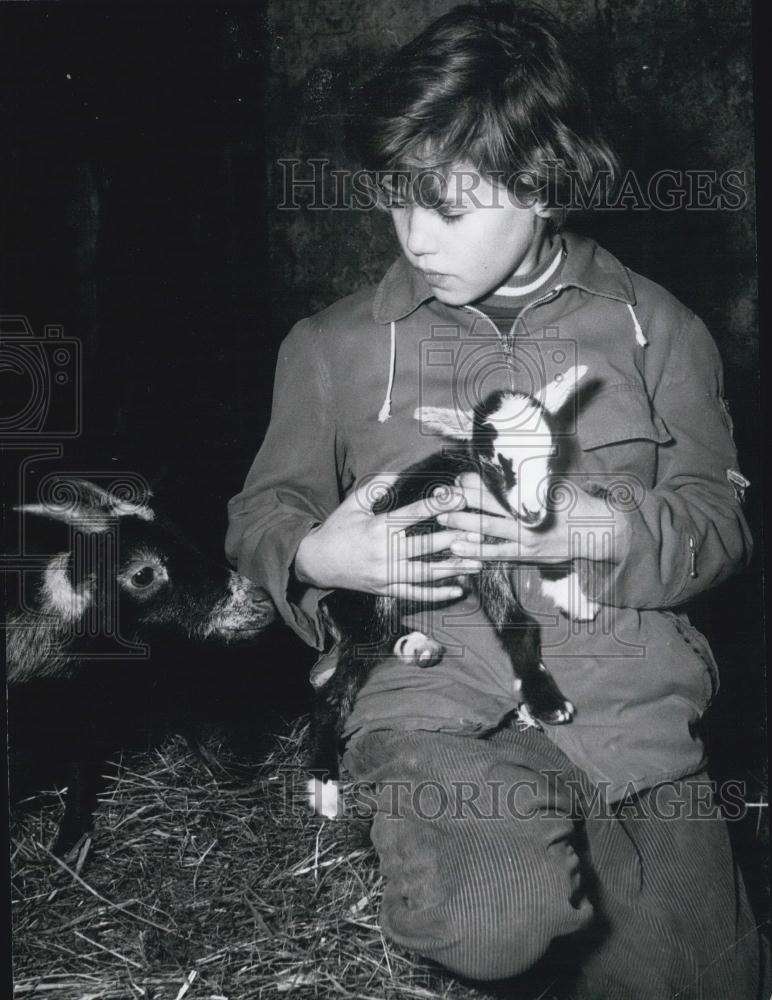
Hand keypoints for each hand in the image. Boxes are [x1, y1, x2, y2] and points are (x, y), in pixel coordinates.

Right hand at [294, 474, 482, 600]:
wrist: (316, 562)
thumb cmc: (337, 529)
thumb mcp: (353, 504)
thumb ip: (376, 488)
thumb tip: (399, 471)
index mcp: (377, 527)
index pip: (413, 513)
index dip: (438, 505)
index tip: (458, 497)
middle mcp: (383, 552)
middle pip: (425, 545)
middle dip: (453, 539)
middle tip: (478, 533)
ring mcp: (385, 574)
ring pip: (424, 573)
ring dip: (453, 568)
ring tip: (478, 562)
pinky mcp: (385, 589)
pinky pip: (414, 594)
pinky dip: (437, 594)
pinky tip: (458, 589)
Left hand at [438, 473, 624, 563]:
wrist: (599, 532)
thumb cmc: (576, 503)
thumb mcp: (559, 483)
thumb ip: (536, 474)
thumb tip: (519, 452)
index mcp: (533, 496)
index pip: (499, 487)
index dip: (476, 482)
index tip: (459, 478)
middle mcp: (527, 516)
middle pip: (488, 506)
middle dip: (462, 501)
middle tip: (441, 497)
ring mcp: (526, 538)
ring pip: (488, 530)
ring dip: (463, 525)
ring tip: (441, 521)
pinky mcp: (526, 555)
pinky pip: (497, 555)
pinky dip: (477, 552)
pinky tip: (458, 550)